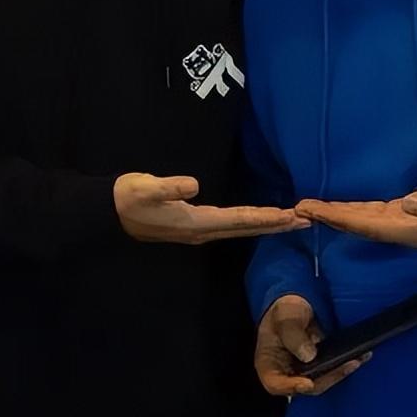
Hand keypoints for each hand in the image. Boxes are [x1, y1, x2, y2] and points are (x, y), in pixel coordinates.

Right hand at [114, 173, 308, 243]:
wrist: (110, 213)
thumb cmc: (128, 198)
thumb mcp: (145, 188)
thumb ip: (168, 187)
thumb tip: (194, 185)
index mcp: (196, 223)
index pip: (239, 220)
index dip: (265, 217)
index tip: (290, 216)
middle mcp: (202, 231)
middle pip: (247, 228)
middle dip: (276, 225)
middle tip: (306, 221)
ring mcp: (199, 231)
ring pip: (241, 228)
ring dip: (267, 225)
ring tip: (291, 221)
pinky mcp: (194, 226)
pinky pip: (232, 225)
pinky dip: (251, 221)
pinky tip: (259, 219)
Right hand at [254, 294, 366, 397]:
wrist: (295, 303)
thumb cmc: (283, 310)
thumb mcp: (284, 317)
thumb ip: (293, 335)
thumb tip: (309, 355)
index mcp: (268, 364)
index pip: (275, 384)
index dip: (291, 387)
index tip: (307, 383)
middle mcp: (286, 373)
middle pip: (304, 386)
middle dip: (327, 378)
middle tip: (345, 365)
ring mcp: (303, 372)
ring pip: (321, 381)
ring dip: (339, 373)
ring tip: (356, 360)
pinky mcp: (318, 367)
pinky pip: (331, 371)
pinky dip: (344, 365)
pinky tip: (360, 357)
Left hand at [295, 170, 416, 247]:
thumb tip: (407, 204)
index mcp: (415, 229)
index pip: (369, 226)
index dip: (340, 219)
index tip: (314, 211)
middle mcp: (405, 229)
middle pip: (359, 225)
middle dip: (329, 218)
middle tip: (298, 209)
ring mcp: (405, 221)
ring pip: (362, 219)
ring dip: (335, 214)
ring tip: (307, 207)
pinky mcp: (405, 210)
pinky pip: (370, 212)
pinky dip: (350, 209)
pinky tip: (335, 206)